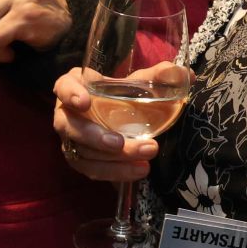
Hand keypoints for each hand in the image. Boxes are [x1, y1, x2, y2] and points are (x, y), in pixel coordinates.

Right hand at [52, 67, 158, 181]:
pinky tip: (138, 171)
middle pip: (70, 126)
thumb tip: (182, 74)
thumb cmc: (125, 93)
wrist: (122, 116)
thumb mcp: (142, 81)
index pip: (63, 86)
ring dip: (110, 160)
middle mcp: (66, 113)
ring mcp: (70, 139)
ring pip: (81, 153)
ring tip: (143, 160)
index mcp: (75, 85)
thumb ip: (160, 75)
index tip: (85, 102)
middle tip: (119, 142)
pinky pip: (91, 170)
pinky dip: (115, 172)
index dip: (70, 94)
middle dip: (94, 137)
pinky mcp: (80, 159)